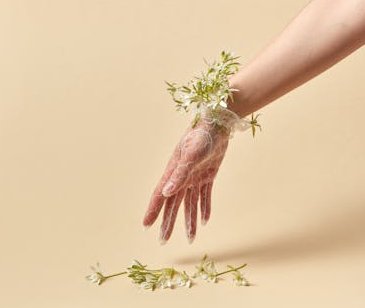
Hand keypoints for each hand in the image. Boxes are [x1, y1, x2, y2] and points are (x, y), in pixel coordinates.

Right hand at [142, 117, 230, 243]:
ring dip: (189, 220)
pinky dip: (204, 208)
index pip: (160, 196)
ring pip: (190, 204)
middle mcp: (182, 177)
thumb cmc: (201, 135)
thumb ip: (179, 174)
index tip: (146, 226)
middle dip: (168, 223)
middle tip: (163, 240)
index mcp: (173, 172)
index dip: (153, 211)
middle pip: (173, 204)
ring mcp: (195, 176)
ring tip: (190, 238)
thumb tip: (166, 193)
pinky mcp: (208, 175)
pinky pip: (205, 195)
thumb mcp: (191, 155)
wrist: (218, 123)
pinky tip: (205, 221)